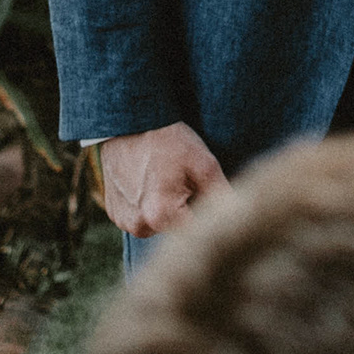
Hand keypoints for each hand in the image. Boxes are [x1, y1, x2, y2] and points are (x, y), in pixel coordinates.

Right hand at [95, 122, 225, 235]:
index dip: (207, 216)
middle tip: (186, 182)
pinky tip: (150, 182)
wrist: (128, 121)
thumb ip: (223, 196)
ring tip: (167, 180)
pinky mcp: (115, 214)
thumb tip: (238, 218)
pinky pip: (140, 218)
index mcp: (160, 215)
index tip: (207, 195)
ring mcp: (124, 221)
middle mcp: (138, 225)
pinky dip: (149, 206)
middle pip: (177, 231)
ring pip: (159, 226)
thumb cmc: (168, 140)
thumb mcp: (203, 164)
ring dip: (168, 211)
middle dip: (188, 212)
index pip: (197, 233)